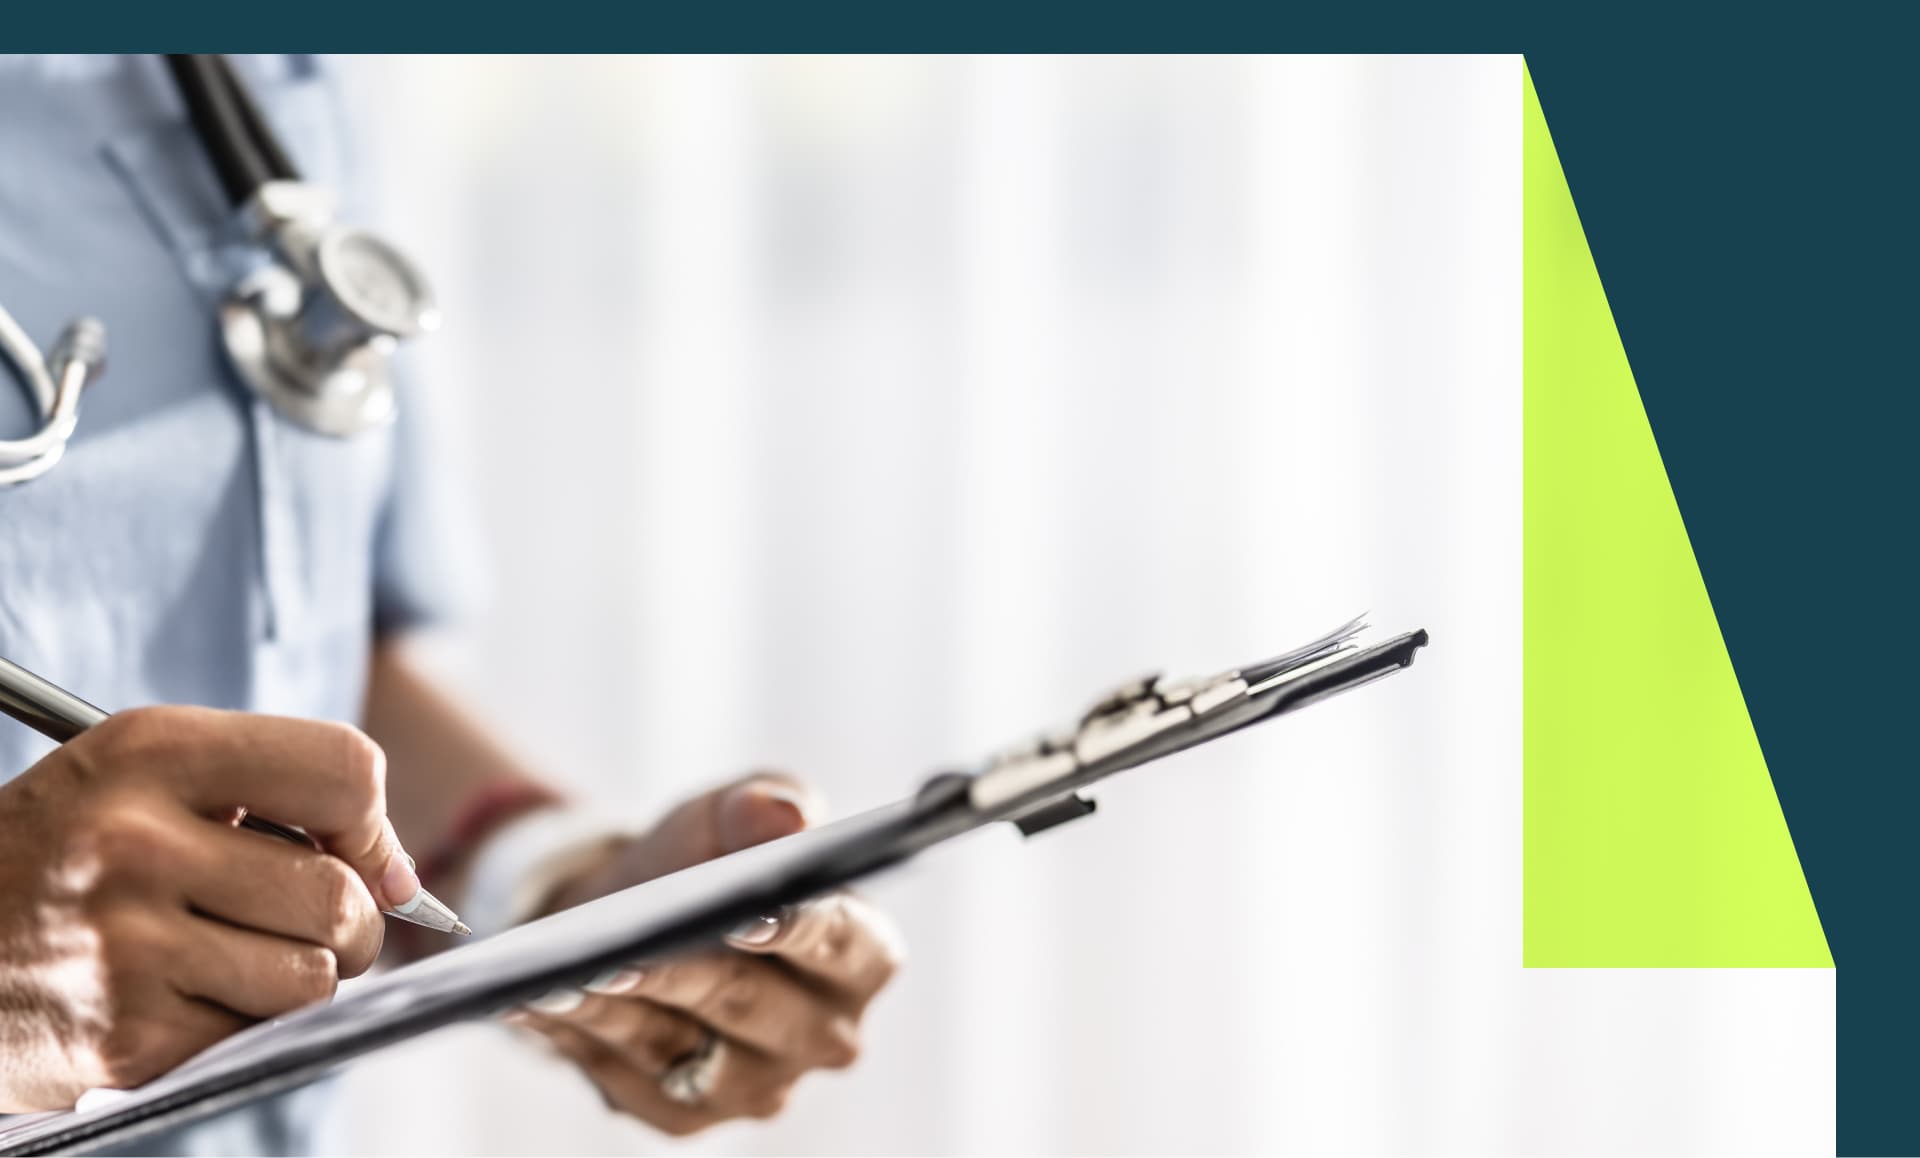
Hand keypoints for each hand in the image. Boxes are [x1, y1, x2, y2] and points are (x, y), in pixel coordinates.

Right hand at [0, 707, 423, 1111]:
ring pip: (313, 976)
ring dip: (294, 976)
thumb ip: (283, 796)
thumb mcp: (146, 778)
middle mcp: (133, 843)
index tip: (354, 851)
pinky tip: (178, 996)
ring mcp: (124, 947)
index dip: (370, 823)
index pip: (346, 771)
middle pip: (339, 895)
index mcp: (150, 752)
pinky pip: (256, 1035)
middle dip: (347, 919)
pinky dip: (240, 1024)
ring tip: (227, 955)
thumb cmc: (66, 852)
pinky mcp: (121, 1040)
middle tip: (298, 919)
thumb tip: (404, 881)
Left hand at [507, 775, 903, 1135]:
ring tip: (563, 976)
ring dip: (617, 1010)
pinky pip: (627, 1079)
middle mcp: (825, 1034)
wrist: (629, 917)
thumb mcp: (728, 814)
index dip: (804, 932)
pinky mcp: (687, 1116)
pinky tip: (535, 1003)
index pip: (848, 947)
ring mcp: (758, 1086)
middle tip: (626, 954)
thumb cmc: (701, 862)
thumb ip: (764, 805)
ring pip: (682, 1048)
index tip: (752, 915)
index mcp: (862, 955)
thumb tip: (786, 817)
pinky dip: (580, 1037)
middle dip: (688, 976)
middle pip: (755, 1007)